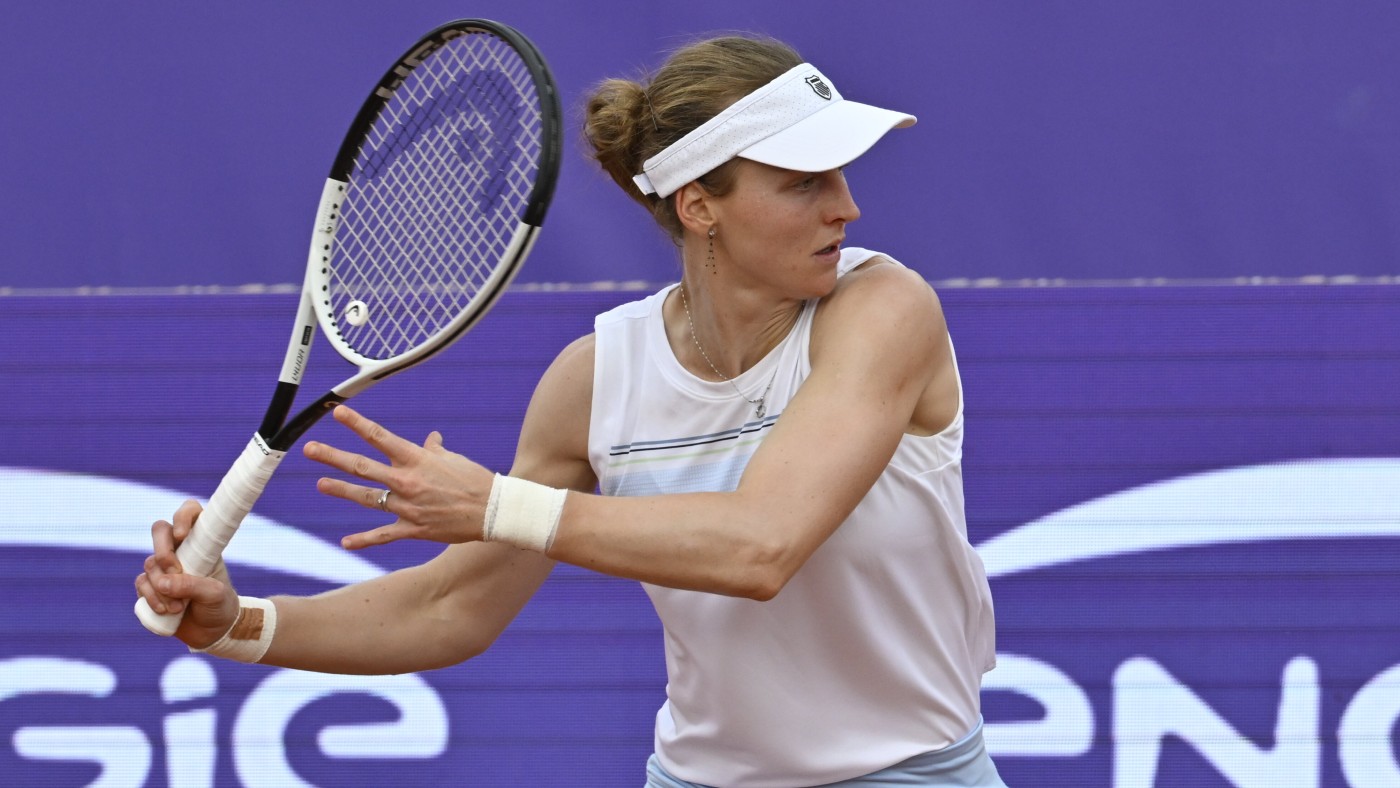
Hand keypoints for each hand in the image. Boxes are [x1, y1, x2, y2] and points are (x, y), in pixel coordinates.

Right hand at [134, 499, 240, 647]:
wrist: (215, 632)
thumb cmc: (221, 605)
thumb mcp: (216, 595)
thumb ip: (193, 585)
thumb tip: (163, 582)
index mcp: (201, 543)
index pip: (190, 513)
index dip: (183, 515)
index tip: (182, 534)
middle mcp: (181, 550)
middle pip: (160, 531)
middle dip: (163, 551)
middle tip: (175, 571)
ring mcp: (164, 568)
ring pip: (150, 562)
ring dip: (161, 586)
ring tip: (179, 606)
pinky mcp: (152, 587)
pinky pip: (141, 584)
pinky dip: (150, 597)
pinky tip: (166, 610)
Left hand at [304, 405, 494, 548]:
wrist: (493, 510)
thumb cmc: (476, 480)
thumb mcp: (454, 459)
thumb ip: (435, 451)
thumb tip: (430, 440)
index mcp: (416, 459)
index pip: (379, 437)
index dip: (356, 423)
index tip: (337, 413)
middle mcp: (406, 481)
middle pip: (362, 466)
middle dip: (333, 457)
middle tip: (310, 449)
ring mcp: (407, 506)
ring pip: (366, 497)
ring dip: (341, 490)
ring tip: (321, 484)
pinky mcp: (413, 529)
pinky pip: (383, 535)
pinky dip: (363, 540)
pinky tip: (345, 543)